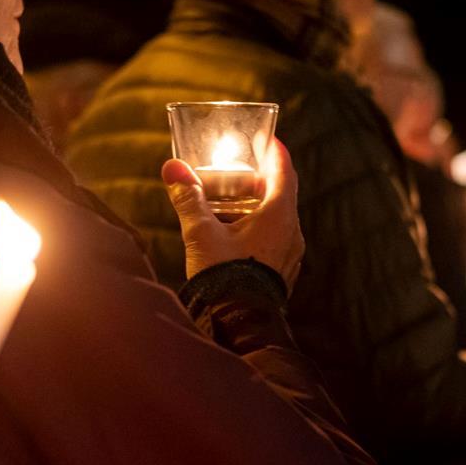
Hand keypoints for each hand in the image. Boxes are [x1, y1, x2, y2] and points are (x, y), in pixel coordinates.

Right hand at [162, 138, 304, 292]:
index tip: (267, 140)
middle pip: (281, 195)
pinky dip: (259, 229)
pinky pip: (275, 241)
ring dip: (258, 207)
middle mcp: (291, 233)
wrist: (238, 324)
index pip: (284, 172)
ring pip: (278, 220)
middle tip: (241, 171)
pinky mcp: (282, 272)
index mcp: (279, 216)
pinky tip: (236, 236)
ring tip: (231, 204)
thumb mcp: (201, 233)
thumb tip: (173, 168)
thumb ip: (188, 198)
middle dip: (260, 181)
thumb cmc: (224, 276)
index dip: (275, 153)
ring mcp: (290, 255)